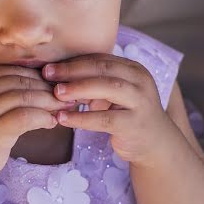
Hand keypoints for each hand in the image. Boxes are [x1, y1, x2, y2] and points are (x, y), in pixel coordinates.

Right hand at [0, 66, 65, 186]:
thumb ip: (0, 95)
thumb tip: (41, 84)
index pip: (11, 71)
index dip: (36, 76)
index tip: (53, 84)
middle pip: (20, 82)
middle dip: (46, 88)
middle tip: (66, 96)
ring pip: (24, 97)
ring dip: (49, 102)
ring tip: (63, 109)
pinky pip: (25, 117)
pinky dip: (43, 117)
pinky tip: (51, 122)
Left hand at [45, 54, 181, 166]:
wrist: (155, 144)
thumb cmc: (127, 115)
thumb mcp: (114, 95)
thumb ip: (94, 83)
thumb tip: (57, 75)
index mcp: (133, 69)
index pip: (100, 59)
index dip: (74, 61)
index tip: (49, 66)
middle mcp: (140, 81)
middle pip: (103, 68)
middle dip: (72, 70)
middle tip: (47, 74)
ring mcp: (140, 102)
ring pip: (107, 88)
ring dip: (78, 88)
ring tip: (56, 93)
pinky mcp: (135, 124)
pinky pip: (105, 119)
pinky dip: (82, 118)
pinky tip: (63, 118)